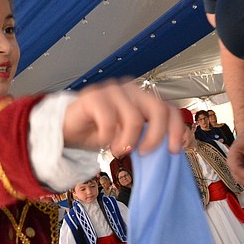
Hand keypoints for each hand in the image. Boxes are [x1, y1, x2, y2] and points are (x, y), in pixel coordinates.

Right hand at [63, 80, 183, 155]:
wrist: (67, 129)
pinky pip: (108, 119)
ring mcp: (112, 91)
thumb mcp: (128, 137)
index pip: (169, 108)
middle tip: (143, 152)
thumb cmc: (98, 132)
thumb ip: (147, 137)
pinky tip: (102, 140)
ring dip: (127, 141)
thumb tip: (170, 149)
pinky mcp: (94, 96)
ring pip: (134, 117)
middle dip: (155, 136)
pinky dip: (107, 136)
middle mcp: (131, 91)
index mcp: (142, 98)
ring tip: (118, 150)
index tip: (175, 149)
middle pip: (157, 109)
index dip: (176, 129)